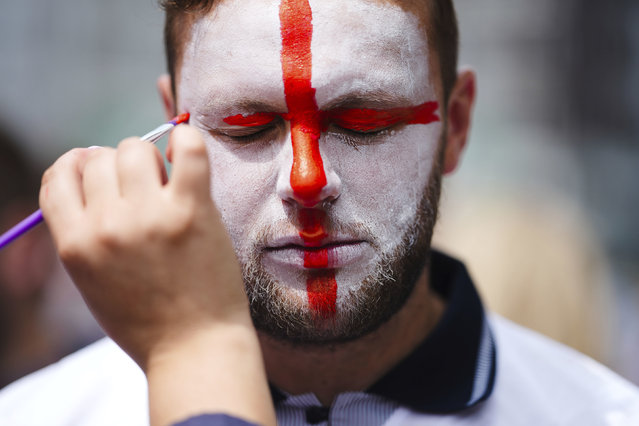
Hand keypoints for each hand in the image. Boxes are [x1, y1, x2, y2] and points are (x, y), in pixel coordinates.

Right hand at [39, 125, 274, 424]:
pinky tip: (186, 149)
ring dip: (150, 158)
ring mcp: (150, 216)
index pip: (59, 177)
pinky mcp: (193, 211)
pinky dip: (187, 140)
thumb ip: (83, 234)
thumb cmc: (146, 320)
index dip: (77, 166)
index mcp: (75, 244)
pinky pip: (189, 150)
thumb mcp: (93, 282)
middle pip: (99, 158)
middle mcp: (107, 225)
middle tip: (143, 187)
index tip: (97, 170)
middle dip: (119, 167)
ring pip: (136, 149)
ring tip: (168, 183)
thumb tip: (91, 175)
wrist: (194, 349)